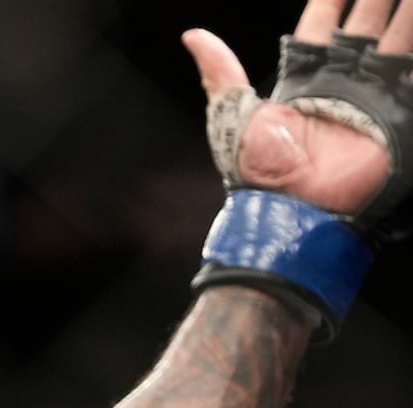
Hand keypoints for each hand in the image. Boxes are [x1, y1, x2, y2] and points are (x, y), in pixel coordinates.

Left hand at [182, 0, 408, 215]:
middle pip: (365, 26)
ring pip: (396, 41)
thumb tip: (192, 35)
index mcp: (303, 81)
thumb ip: (221, 73)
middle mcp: (339, 86)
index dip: (332, 0)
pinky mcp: (396, 117)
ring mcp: (370, 99)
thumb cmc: (258, 172)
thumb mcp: (232, 115)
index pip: (321, 27)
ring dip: (405, 15)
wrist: (293, 211)